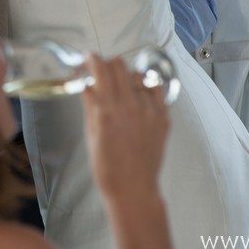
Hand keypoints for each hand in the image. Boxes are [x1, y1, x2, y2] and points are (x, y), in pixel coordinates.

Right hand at [81, 54, 168, 203]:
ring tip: (120, 88)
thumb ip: (90, 104)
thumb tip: (85, 83)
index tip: (87, 59)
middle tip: (101, 73)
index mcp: (107, 111)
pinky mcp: (163, 118)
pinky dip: (145, 87)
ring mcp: (149, 111)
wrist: (133, 189)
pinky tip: (138, 95)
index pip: (100, 69)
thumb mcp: (90, 134)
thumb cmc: (107, 168)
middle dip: (107, 65)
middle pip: (119, 65)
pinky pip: (156, 89)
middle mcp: (129, 106)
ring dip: (126, 76)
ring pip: (137, 74)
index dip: (91, 59)